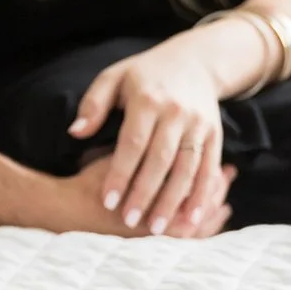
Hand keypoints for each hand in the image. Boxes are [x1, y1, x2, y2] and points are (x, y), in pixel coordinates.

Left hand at [70, 37, 234, 234]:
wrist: (195, 60)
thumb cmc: (144, 74)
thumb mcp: (114, 77)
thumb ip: (93, 104)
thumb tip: (75, 132)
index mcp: (147, 99)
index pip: (132, 143)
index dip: (120, 174)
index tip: (108, 201)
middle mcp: (176, 112)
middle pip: (160, 160)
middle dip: (145, 194)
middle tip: (129, 222)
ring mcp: (198, 124)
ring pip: (187, 168)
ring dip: (174, 201)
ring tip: (158, 229)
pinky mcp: (215, 134)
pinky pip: (209, 168)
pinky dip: (202, 195)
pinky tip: (192, 219)